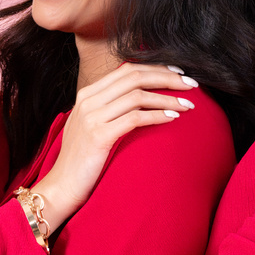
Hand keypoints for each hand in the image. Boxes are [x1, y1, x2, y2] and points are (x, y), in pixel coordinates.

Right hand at [32, 63, 197, 227]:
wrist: (62, 186)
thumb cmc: (82, 160)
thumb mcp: (92, 126)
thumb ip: (109, 109)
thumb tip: (139, 98)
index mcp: (87, 94)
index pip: (127, 69)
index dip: (156, 68)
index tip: (178, 74)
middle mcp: (88, 100)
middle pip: (135, 76)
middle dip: (167, 78)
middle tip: (192, 84)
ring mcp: (91, 117)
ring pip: (137, 95)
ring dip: (167, 97)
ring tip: (188, 104)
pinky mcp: (98, 135)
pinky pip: (134, 118)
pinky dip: (157, 115)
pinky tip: (173, 118)